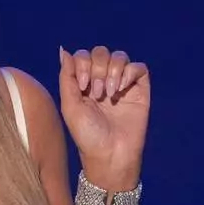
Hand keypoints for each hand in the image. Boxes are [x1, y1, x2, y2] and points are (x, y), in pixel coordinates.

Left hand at [58, 45, 149, 186]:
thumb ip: (66, 77)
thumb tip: (63, 50)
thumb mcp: (70, 105)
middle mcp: (103, 80)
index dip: (83, 65)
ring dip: (113, 71)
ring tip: (109, 94)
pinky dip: (129, 73)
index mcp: (85, 83)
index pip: (83, 56)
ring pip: (120, 56)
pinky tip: (122, 90)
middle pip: (101, 52)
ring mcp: (122, 84)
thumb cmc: (87, 135)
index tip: (83, 87)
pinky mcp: (140, 90)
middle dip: (98, 69)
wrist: (110, 154)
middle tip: (97, 94)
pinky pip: (139, 67)